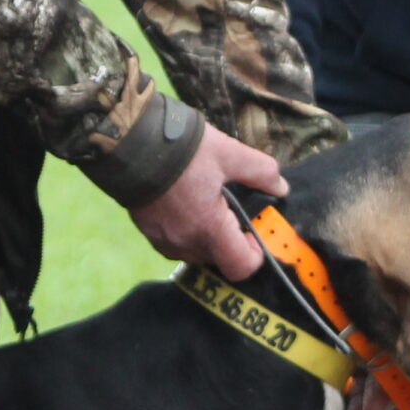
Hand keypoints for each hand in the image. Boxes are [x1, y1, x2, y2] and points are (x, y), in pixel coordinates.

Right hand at [128, 123, 287, 278]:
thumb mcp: (229, 153)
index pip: (242, 267)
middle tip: (230, 209)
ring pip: (196, 252)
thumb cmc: (180, 149)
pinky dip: (185, 231)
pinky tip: (184, 205)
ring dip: (206, 236)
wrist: (129, 142)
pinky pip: (174, 243)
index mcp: (209, 228)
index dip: (255, 253)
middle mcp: (185, 242)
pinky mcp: (147, 231)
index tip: (253, 229)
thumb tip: (280, 187)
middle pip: (219, 259)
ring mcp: (163, 239)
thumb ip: (261, 172)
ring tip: (205, 203)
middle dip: (230, 240)